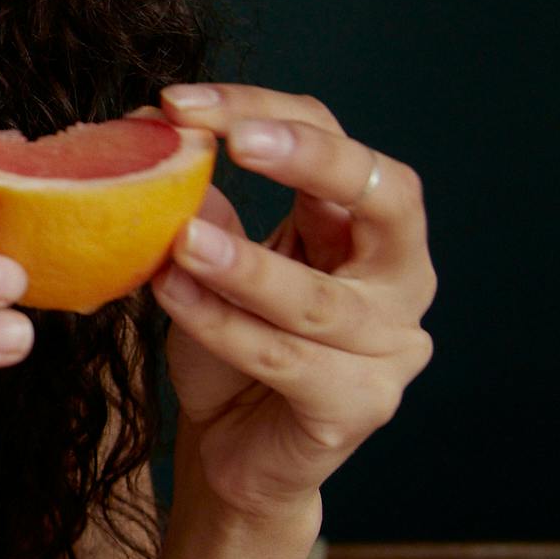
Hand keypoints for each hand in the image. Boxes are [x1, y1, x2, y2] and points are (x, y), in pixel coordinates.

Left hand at [151, 83, 435, 524]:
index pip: (336, 137)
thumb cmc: (230, 348)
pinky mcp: (361, 405)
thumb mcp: (210, 264)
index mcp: (366, 225)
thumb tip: (159, 131)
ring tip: (178, 241)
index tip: (180, 103)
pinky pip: (287, 361)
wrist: (233, 455)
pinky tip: (174, 298)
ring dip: (243, 265)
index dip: (264, 111)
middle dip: (313, 159)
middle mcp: (400, 277)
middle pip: (387, 196)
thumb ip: (201, 206)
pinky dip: (224, 326)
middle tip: (237, 140)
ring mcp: (392, 345)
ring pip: (320, 299)